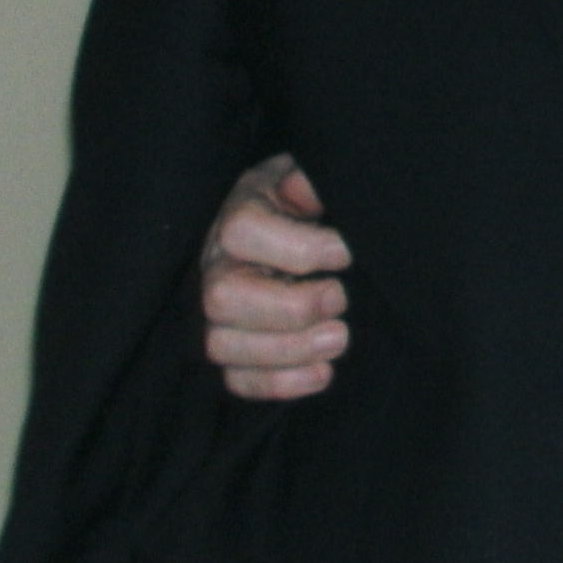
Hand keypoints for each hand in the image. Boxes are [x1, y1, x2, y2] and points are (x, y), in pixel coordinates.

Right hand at [200, 153, 352, 402]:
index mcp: (237, 217)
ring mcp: (218, 313)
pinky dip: (278, 384)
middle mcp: (217, 267)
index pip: (242, 231)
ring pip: (224, 345)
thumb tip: (306, 187)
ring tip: (339, 338)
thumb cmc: (304, 202)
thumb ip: (308, 181)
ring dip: (288, 351)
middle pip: (224, 298)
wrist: (296, 228)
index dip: (299, 248)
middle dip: (290, 307)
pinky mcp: (234, 348)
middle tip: (340, 299)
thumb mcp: (306, 179)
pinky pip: (236, 379)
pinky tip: (323, 373)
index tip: (346, 252)